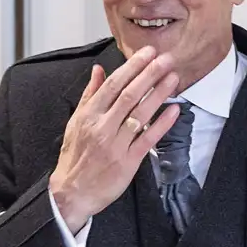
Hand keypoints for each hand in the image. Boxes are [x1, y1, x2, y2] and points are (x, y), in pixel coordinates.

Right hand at [49, 47, 181, 231]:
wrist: (72, 193)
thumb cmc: (75, 157)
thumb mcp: (76, 122)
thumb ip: (90, 95)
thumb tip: (99, 70)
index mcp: (89, 115)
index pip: (113, 85)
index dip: (132, 66)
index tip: (148, 53)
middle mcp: (102, 128)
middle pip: (129, 95)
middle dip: (150, 74)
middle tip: (166, 59)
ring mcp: (116, 145)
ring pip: (140, 114)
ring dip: (159, 94)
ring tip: (173, 78)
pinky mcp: (128, 163)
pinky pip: (148, 140)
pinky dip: (161, 124)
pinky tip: (174, 111)